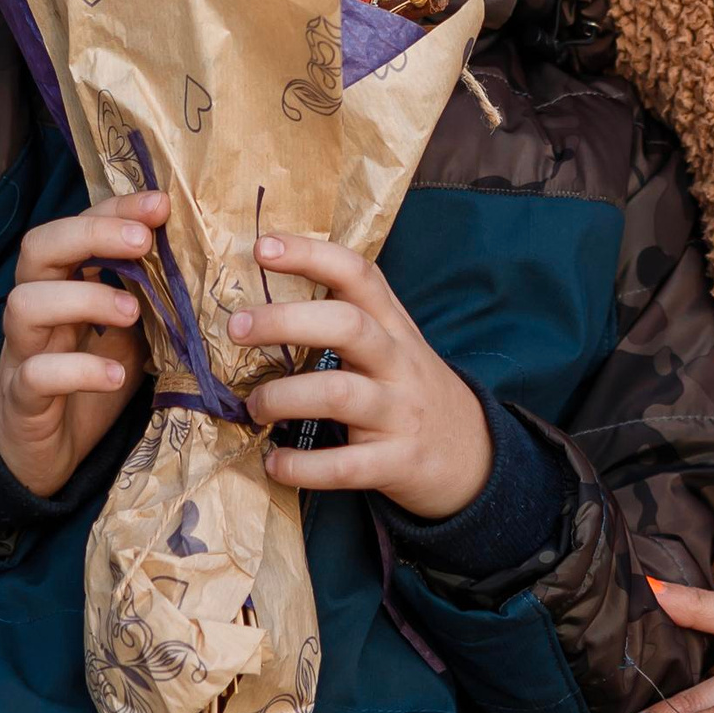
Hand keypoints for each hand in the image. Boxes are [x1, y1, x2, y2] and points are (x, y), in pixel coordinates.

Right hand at [0, 197, 167, 494]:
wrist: (48, 450)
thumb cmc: (91, 375)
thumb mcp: (128, 330)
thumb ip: (150, 295)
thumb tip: (206, 260)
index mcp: (62, 280)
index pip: (77, 224)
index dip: (115, 208)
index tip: (161, 204)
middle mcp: (35, 305)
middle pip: (37, 247)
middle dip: (91, 234)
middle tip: (143, 242)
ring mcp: (22, 350)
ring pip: (24, 303)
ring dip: (83, 298)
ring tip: (132, 312)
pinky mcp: (21, 397)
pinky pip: (36, 374)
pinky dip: (78, 369)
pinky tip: (115, 374)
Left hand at [229, 237, 490, 523]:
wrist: (477, 456)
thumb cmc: (413, 393)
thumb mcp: (394, 348)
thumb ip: (347, 325)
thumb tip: (262, 310)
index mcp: (394, 327)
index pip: (359, 274)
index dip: (312, 255)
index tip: (263, 246)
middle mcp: (399, 362)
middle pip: (348, 325)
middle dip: (286, 321)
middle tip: (237, 328)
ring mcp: (401, 412)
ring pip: (341, 393)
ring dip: (285, 397)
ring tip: (254, 407)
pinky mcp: (398, 462)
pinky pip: (345, 465)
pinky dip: (304, 466)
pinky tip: (275, 463)